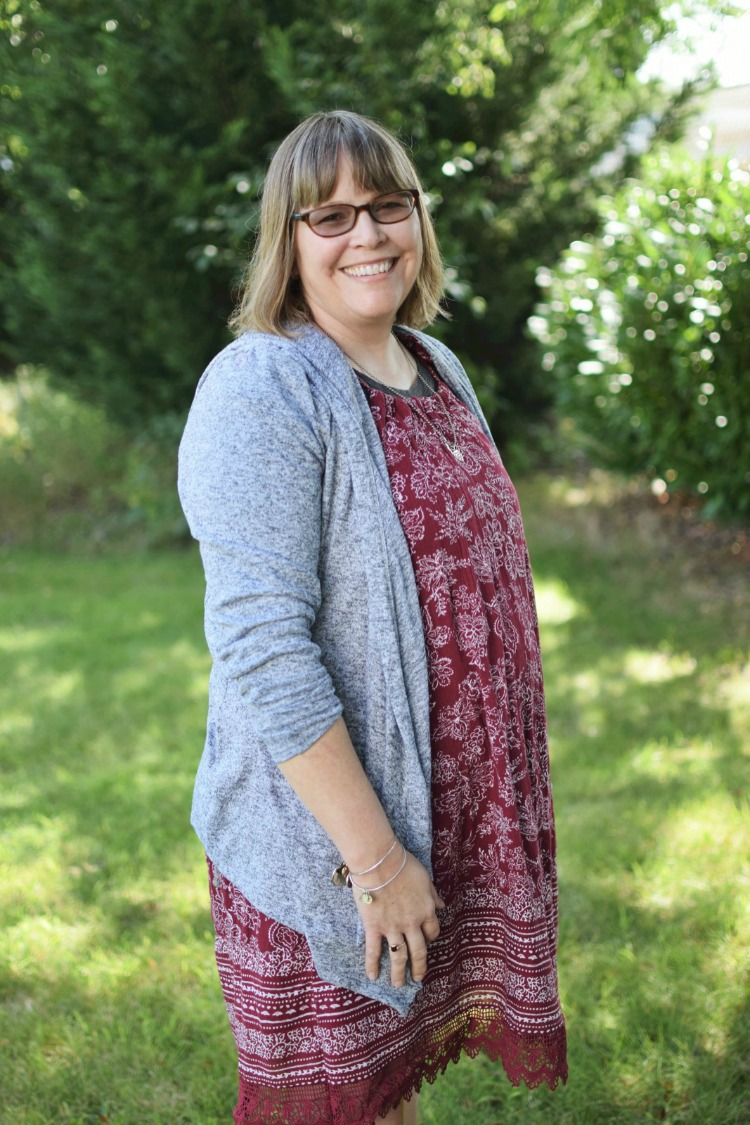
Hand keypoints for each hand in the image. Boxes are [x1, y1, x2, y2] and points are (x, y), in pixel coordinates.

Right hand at [353, 850, 444, 987]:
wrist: (380, 864)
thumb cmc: (404, 865)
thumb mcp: (425, 878)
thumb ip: (433, 895)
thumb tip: (442, 906)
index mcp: (426, 911)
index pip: (432, 931)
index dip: (431, 938)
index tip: (427, 942)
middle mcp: (411, 924)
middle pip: (418, 950)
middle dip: (419, 966)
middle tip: (418, 978)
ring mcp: (392, 928)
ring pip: (398, 956)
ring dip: (399, 972)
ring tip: (398, 985)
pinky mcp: (374, 928)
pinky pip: (373, 950)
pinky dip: (373, 964)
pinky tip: (373, 976)